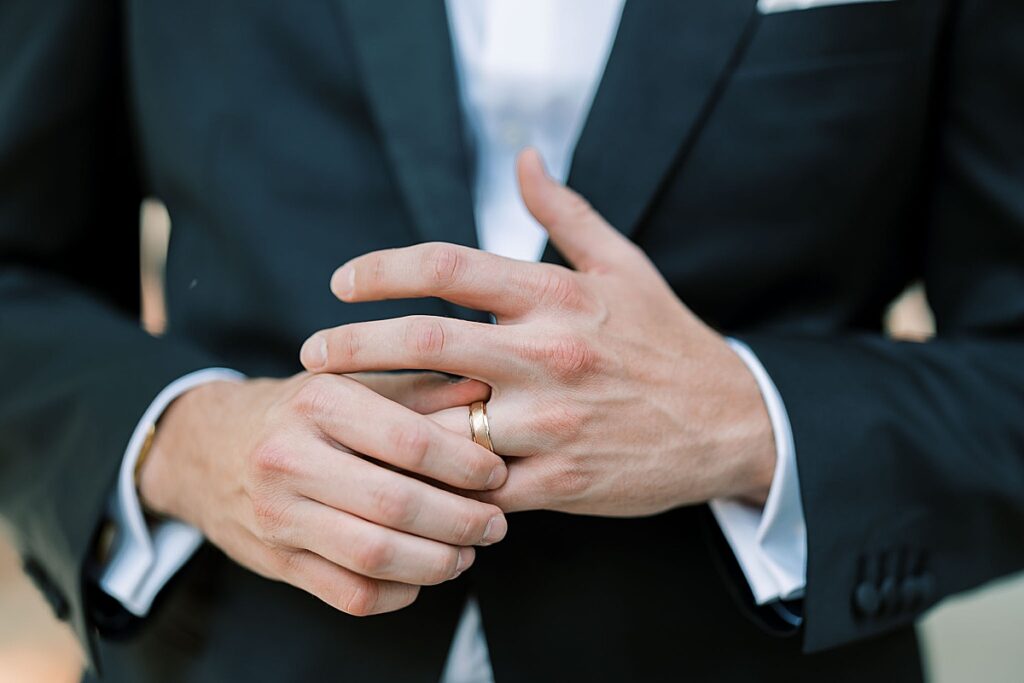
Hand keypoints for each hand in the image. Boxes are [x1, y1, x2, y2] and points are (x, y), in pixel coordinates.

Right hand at [138, 372, 507, 615]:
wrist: (207, 448)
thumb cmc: (298, 410)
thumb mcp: (350, 381)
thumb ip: (418, 388)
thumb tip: (485, 397)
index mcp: (319, 402)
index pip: (410, 440)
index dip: (466, 464)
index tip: (497, 474)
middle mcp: (291, 458)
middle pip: (397, 504)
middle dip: (462, 521)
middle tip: (496, 524)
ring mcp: (278, 515)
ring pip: (375, 557)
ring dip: (437, 563)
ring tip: (468, 553)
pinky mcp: (276, 561)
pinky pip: (349, 594)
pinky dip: (398, 593)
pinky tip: (422, 576)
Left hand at [300, 149, 775, 516]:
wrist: (729, 420)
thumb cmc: (667, 339)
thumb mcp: (625, 264)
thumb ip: (566, 211)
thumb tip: (523, 156)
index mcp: (556, 295)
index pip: (447, 267)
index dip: (380, 270)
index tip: (342, 282)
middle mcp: (549, 353)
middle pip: (423, 342)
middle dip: (351, 347)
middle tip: (311, 353)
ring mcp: (552, 421)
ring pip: (439, 422)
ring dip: (385, 420)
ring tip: (346, 418)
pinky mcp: (559, 479)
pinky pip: (476, 485)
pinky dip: (436, 479)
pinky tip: (408, 473)